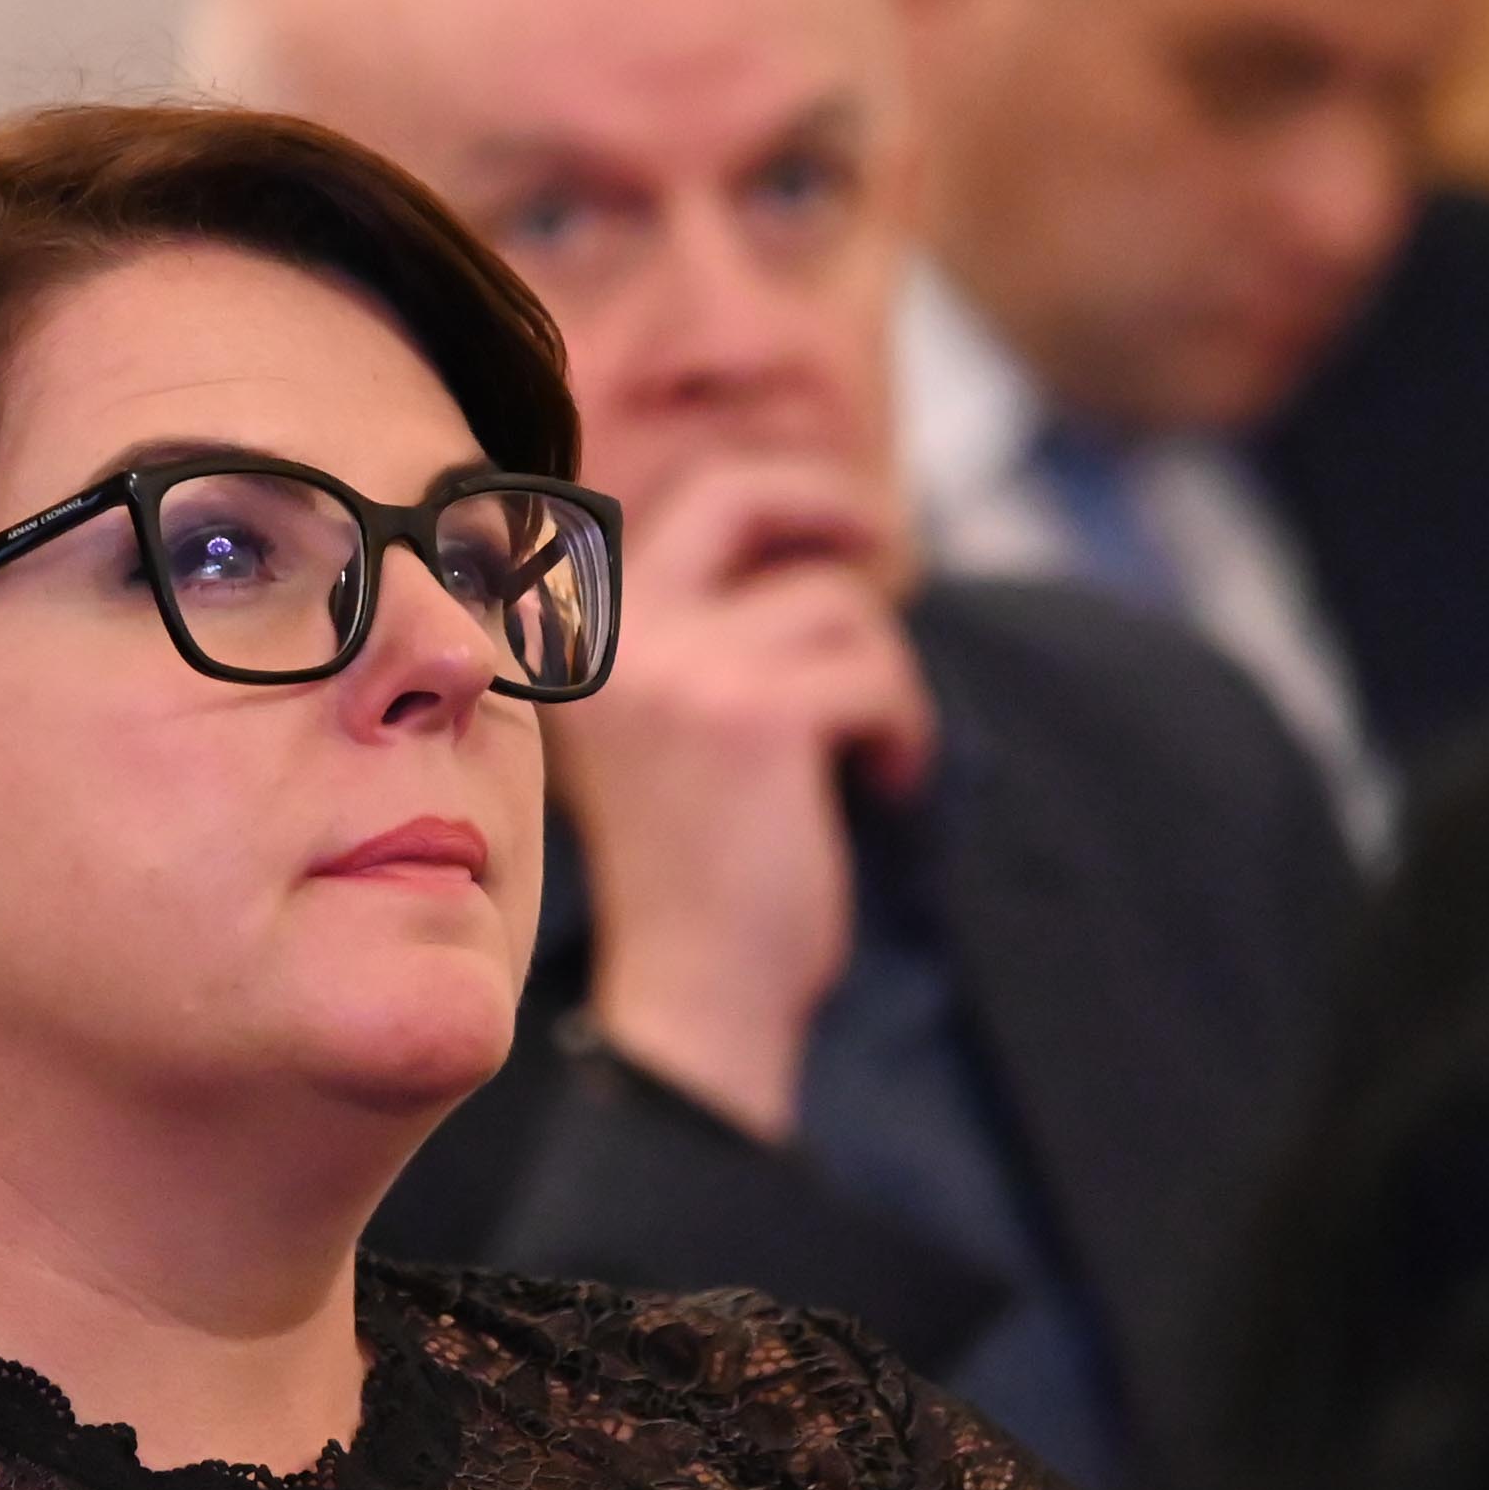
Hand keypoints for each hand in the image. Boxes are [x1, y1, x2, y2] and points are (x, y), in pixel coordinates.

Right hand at [552, 454, 935, 1141]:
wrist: (699, 992)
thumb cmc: (697, 876)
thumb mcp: (672, 728)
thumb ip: (700, 637)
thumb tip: (809, 546)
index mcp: (583, 643)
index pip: (672, 515)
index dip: (761, 502)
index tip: (823, 534)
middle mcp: (616, 641)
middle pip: (734, 496)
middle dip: (825, 501)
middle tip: (883, 541)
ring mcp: (682, 671)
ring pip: (838, 604)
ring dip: (884, 676)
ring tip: (876, 753)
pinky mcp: (759, 715)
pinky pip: (875, 673)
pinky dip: (906, 728)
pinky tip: (889, 784)